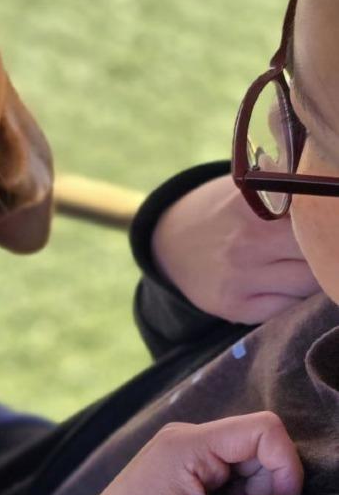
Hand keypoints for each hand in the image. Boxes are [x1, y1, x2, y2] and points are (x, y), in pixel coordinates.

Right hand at [152, 174, 319, 322]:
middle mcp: (247, 242)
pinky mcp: (234, 307)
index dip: (330, 223)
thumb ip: (293, 188)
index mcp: (256, 203)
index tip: (329, 225)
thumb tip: (333, 197)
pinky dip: (296, 299)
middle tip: (325, 248)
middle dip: (329, 251)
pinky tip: (286, 284)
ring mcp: (239, 278)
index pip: (318, 216)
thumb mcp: (254, 186)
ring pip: (310, 284)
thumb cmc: (230, 211)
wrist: (173, 243)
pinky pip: (288, 308)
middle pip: (321, 253)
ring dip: (317, 277)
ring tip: (305, 263)